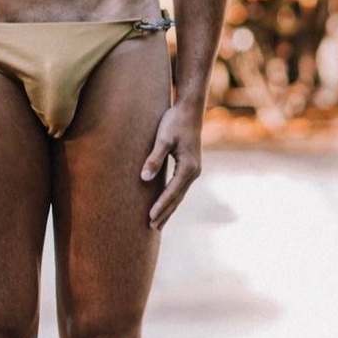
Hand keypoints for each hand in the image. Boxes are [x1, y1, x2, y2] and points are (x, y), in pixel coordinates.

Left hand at [140, 102, 202, 230]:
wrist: (190, 110)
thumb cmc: (175, 122)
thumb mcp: (162, 139)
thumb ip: (154, 159)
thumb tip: (144, 178)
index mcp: (188, 167)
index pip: (172, 192)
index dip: (161, 206)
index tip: (150, 218)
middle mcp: (194, 172)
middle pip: (177, 198)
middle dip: (165, 213)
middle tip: (152, 228)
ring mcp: (193, 170)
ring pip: (180, 194)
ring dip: (169, 208)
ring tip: (157, 222)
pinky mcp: (190, 166)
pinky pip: (180, 188)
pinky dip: (172, 198)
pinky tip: (165, 204)